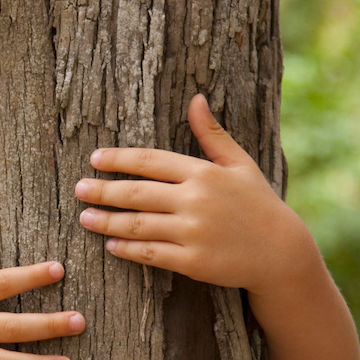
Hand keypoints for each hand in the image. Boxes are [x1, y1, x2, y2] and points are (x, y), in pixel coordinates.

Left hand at [75, 94, 313, 294]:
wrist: (281, 253)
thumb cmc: (258, 204)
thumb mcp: (240, 164)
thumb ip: (212, 134)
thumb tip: (196, 98)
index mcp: (204, 173)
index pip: (150, 161)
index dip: (118, 159)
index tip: (95, 159)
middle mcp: (196, 201)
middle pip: (136, 193)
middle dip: (102, 191)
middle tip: (78, 190)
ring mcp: (193, 232)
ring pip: (137, 225)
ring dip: (106, 222)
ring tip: (85, 218)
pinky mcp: (193, 261)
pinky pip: (150, 253)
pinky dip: (127, 249)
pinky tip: (111, 246)